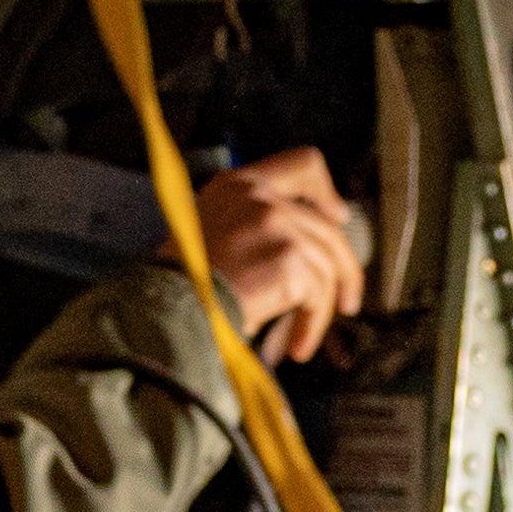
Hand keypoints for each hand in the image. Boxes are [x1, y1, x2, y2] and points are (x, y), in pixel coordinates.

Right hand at [199, 148, 366, 365]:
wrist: (165, 309)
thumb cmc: (178, 289)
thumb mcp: (206, 238)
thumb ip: (249, 231)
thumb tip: (297, 257)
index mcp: (237, 185)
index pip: (303, 164)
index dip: (326, 191)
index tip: (338, 215)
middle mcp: (258, 195)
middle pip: (325, 227)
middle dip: (342, 270)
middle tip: (346, 302)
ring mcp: (276, 222)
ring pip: (326, 265)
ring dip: (320, 310)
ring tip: (301, 343)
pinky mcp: (289, 255)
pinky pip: (318, 293)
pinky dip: (311, 324)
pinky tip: (296, 347)